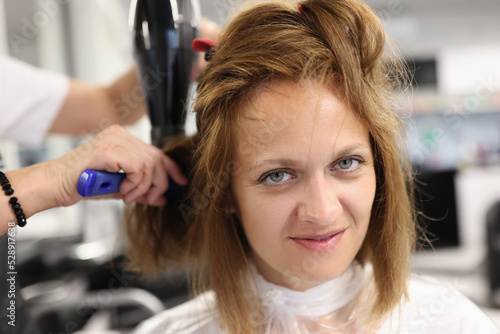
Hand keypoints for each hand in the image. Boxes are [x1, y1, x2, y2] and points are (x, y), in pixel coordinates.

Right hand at [51, 124, 186, 206]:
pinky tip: (122, 192)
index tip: (180, 183)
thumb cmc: (83, 184)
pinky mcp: (110, 150)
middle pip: (157, 158)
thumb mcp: (120, 186)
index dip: (171, 169)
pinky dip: (135, 185)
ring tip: (129, 197)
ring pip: (149, 165)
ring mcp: (115, 139)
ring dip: (143, 187)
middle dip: (160, 183)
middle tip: (153, 199)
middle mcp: (120, 134)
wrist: (56, 184)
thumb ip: (140, 187)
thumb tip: (162, 196)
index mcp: (122, 138)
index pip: (156, 152)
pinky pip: (138, 168)